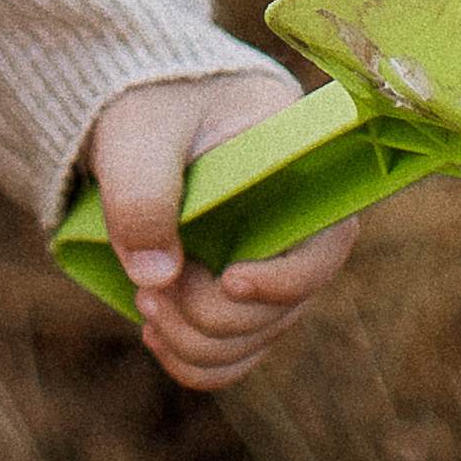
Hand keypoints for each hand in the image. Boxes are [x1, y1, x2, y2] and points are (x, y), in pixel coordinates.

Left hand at [86, 70, 355, 389]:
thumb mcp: (138, 131)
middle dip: (211, 315)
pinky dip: (195, 360)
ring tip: (144, 302)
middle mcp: (297, 230)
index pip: (325, 246)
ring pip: (253, 341)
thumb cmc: (150, 100)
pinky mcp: (234, 293)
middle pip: (283, 311)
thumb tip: (156, 277)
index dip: (284, 280)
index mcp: (299, 173)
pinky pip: (232, 354)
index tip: (228, 279)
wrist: (134, 105)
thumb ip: (142, 191)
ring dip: (195, 341)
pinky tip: (156, 336)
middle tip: (148, 288)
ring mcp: (268, 266)